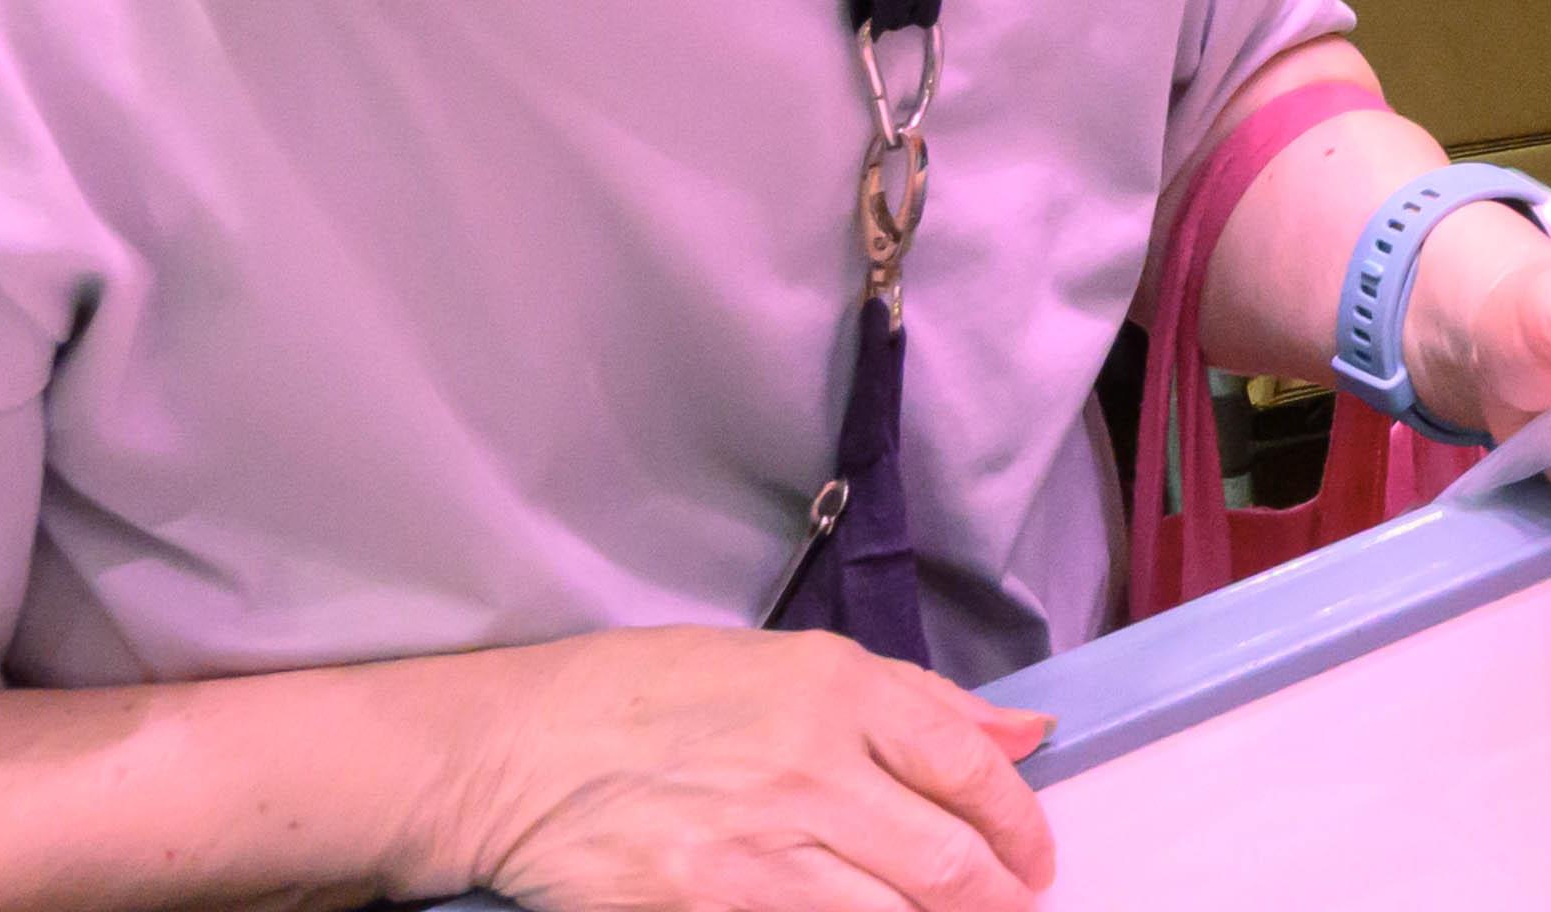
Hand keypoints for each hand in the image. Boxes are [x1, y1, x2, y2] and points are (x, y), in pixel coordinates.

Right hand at [437, 627, 1060, 911]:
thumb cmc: (650, 695)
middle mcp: (809, 767)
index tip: (1035, 857)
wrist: (515, 752)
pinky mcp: (707, 907)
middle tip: (1009, 908)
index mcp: (838, 690)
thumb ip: (916, 701)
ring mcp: (756, 848)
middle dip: (996, 897)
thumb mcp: (788, 662)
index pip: (971, 767)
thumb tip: (1024, 734)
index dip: (1020, 824)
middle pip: (946, 859)